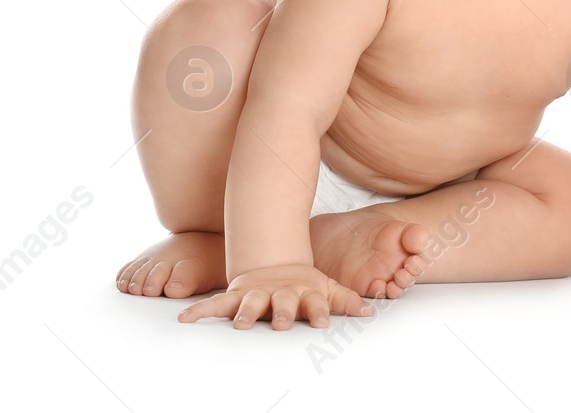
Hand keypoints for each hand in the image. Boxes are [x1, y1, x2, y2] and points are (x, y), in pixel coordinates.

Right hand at [176, 263, 373, 329]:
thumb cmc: (304, 284)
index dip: (319, 311)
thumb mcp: (327, 289)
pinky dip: (200, 310)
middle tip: (281, 324)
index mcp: (304, 293)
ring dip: (244, 312)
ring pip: (249, 302)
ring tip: (238, 323)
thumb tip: (370, 311)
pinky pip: (215, 303)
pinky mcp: (236, 294)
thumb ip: (346, 301)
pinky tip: (184, 318)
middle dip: (282, 313)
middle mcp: (280, 293)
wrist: (276, 261)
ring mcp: (257, 293)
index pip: (314, 303)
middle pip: (281, 303)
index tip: (321, 323)